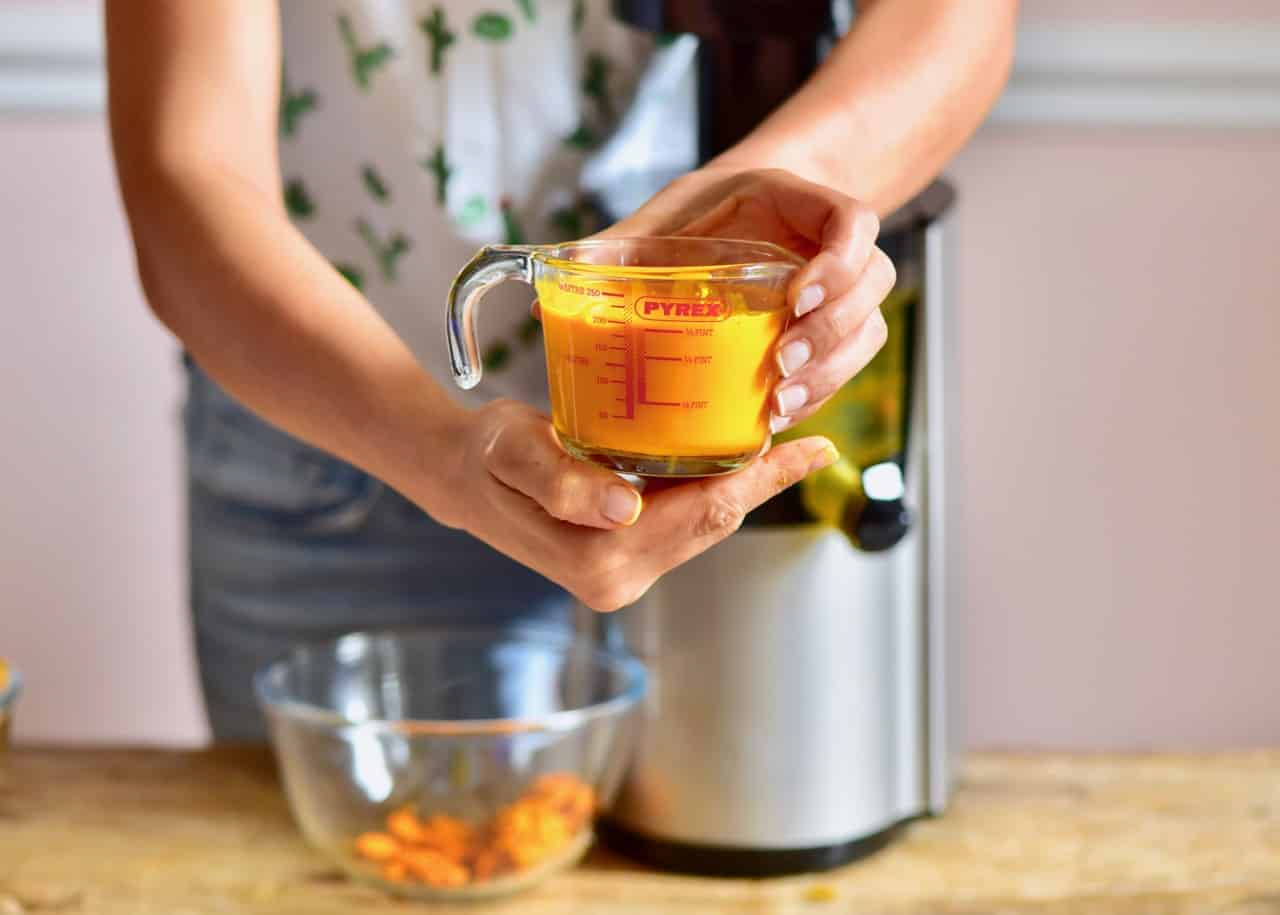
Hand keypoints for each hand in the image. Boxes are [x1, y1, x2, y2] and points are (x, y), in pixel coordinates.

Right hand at [431, 399, 837, 611]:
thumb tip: (625, 507)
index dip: (763, 479)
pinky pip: (684, 527)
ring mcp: (623, 577)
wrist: (463, 479)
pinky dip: (711, 493)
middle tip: (809, 437)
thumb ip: (560, 480)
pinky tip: (728, 461)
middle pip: (714, 523)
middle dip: (764, 481)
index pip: (703, 512)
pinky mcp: (624, 564)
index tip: (814, 449)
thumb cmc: (487, 455)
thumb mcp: (514, 453)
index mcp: (599, 557)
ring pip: (704, 527)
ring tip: (781, 445)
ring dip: (742, 488)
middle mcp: (618, 579)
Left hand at [604, 167, 894, 432]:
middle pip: (873, 282)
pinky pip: (849, 362)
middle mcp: (826, 244)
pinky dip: (820, 391)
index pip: (854, 220)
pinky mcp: (828, 330)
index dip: (841, 260)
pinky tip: (778, 415)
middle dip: (834, 329)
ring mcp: (836, 289)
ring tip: (780, 403)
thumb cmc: (692, 218)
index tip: (799, 294)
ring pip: (869, 327)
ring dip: (833, 370)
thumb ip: (617, 248)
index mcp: (795, 201)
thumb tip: (558, 284)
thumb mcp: (656, 221)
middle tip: (782, 362)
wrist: (720, 222)